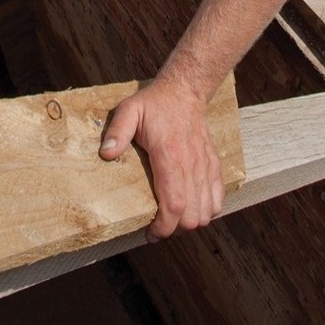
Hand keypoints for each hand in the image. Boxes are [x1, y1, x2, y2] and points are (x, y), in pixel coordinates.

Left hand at [99, 78, 223, 239]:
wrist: (185, 90)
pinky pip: (218, 197)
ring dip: (191, 221)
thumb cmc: (155, 103)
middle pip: (192, 215)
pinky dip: (207, 210)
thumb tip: (106, 153)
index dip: (164, 227)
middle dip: (174, 229)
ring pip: (207, 211)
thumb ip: (117, 131)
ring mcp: (205, 165)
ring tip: (173, 219)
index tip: (150, 234)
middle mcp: (191, 164)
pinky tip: (192, 208)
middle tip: (157, 226)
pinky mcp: (213, 164)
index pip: (174, 204)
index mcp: (169, 155)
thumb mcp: (129, 110)